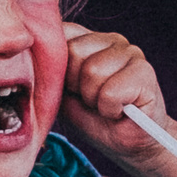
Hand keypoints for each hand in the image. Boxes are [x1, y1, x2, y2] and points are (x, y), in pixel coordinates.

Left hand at [59, 23, 172, 169]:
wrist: (129, 143)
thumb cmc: (94, 118)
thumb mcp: (61, 93)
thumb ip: (50, 71)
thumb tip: (31, 54)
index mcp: (88, 39)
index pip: (60, 33)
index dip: (57, 68)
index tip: (71, 88)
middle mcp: (111, 39)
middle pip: (74, 51)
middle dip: (76, 85)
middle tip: (91, 100)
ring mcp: (131, 52)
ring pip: (93, 71)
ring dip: (94, 100)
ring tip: (106, 105)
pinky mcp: (146, 71)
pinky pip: (111, 91)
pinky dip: (110, 109)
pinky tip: (119, 111)